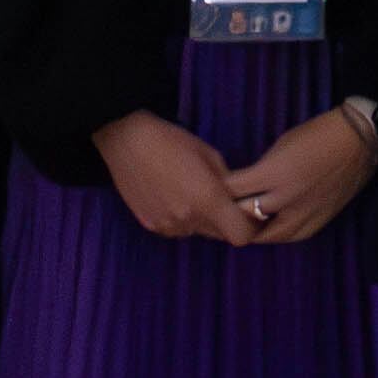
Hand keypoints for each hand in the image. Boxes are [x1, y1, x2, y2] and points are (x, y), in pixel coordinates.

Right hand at [91, 108, 256, 242]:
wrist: (128, 142)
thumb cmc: (172, 141)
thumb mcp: (210, 155)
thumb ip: (228, 182)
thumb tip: (239, 198)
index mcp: (208, 200)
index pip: (241, 235)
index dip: (249, 227)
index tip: (249, 213)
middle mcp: (189, 219)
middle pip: (219, 235)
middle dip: (226, 221)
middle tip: (221, 199)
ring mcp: (168, 226)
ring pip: (197, 232)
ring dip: (202, 220)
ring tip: (190, 192)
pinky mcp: (151, 226)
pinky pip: (177, 229)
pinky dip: (182, 219)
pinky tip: (172, 196)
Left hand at [220, 107, 377, 245]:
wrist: (357, 141)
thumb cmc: (316, 135)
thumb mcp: (280, 146)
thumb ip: (260, 171)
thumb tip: (242, 188)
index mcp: (273, 172)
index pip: (231, 190)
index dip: (217, 192)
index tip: (212, 190)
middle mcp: (285, 197)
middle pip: (244, 216)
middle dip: (229, 214)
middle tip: (221, 212)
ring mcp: (303, 213)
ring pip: (265, 234)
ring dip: (252, 229)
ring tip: (244, 224)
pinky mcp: (317, 222)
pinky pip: (290, 236)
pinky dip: (276, 233)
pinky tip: (271, 228)